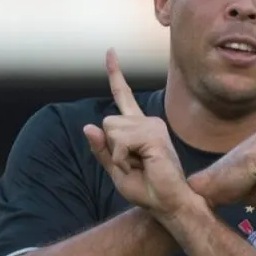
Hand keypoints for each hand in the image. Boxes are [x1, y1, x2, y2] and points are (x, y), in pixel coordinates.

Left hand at [83, 50, 196, 214]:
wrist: (168, 203)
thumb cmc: (147, 189)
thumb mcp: (115, 171)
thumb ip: (102, 150)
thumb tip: (88, 127)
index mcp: (139, 127)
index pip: (123, 96)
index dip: (115, 74)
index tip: (110, 51)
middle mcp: (148, 122)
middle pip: (106, 122)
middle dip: (110, 149)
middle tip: (133, 165)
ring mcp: (153, 126)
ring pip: (111, 131)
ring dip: (117, 155)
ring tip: (139, 166)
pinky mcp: (153, 135)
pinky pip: (120, 142)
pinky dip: (122, 159)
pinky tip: (140, 165)